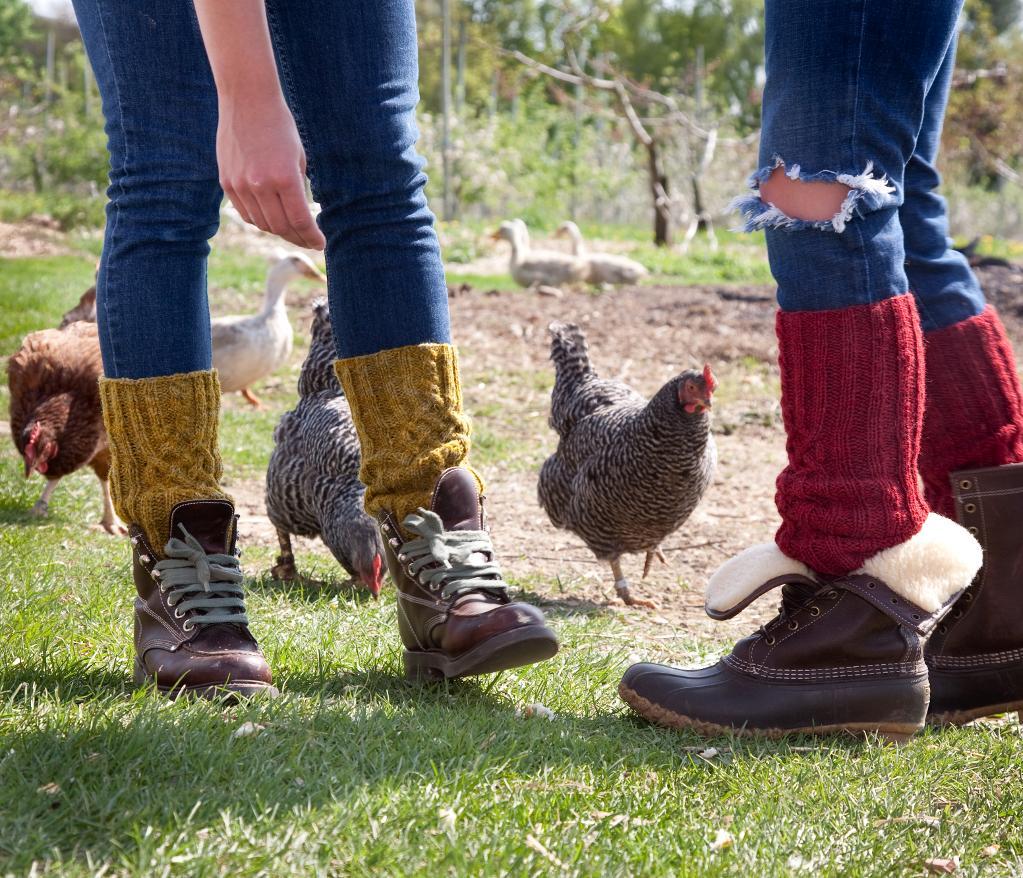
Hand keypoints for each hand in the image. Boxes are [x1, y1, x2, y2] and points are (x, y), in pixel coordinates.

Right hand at [217, 94, 325, 250]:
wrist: (247, 100)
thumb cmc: (280, 126)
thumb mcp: (299, 157)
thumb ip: (300, 188)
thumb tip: (303, 216)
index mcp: (285, 178)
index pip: (300, 221)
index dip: (312, 237)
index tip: (320, 244)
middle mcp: (261, 185)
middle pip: (281, 227)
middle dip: (298, 238)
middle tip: (308, 241)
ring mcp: (240, 185)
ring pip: (262, 224)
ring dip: (279, 231)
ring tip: (291, 230)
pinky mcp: (226, 182)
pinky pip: (245, 213)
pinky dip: (259, 220)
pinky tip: (270, 218)